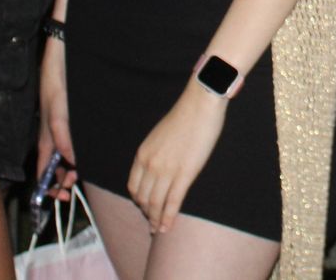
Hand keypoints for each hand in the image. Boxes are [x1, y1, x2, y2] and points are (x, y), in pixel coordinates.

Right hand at [37, 39, 77, 200]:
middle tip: (73, 186)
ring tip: (79, 173)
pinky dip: (77, 153)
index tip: (63, 196)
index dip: (49, 185)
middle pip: (54, 166)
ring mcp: (62, 127)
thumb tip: (71, 161)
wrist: (65, 54)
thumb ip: (63, 135)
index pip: (43, 169)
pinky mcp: (71, 118)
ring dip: (70, 168)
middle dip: (62, 180)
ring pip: (64, 156)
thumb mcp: (59, 109)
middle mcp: (53, 135)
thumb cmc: (57, 79)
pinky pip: (73, 142)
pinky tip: (86, 154)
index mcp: (46, 136)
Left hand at [128, 86, 226, 232]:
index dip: (139, 201)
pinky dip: (168, 218)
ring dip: (156, 220)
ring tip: (159, 230)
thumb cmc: (185, 116)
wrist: (200, 104)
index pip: (134, 186)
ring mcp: (166, 170)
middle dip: (147, 213)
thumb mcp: (160, 135)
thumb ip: (156, 152)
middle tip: (153, 223)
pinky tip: (167, 228)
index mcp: (143, 153)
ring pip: (156, 204)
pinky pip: (173, 202)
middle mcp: (150, 164)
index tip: (145, 207)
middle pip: (143, 198)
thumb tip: (159, 165)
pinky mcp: (184, 174)